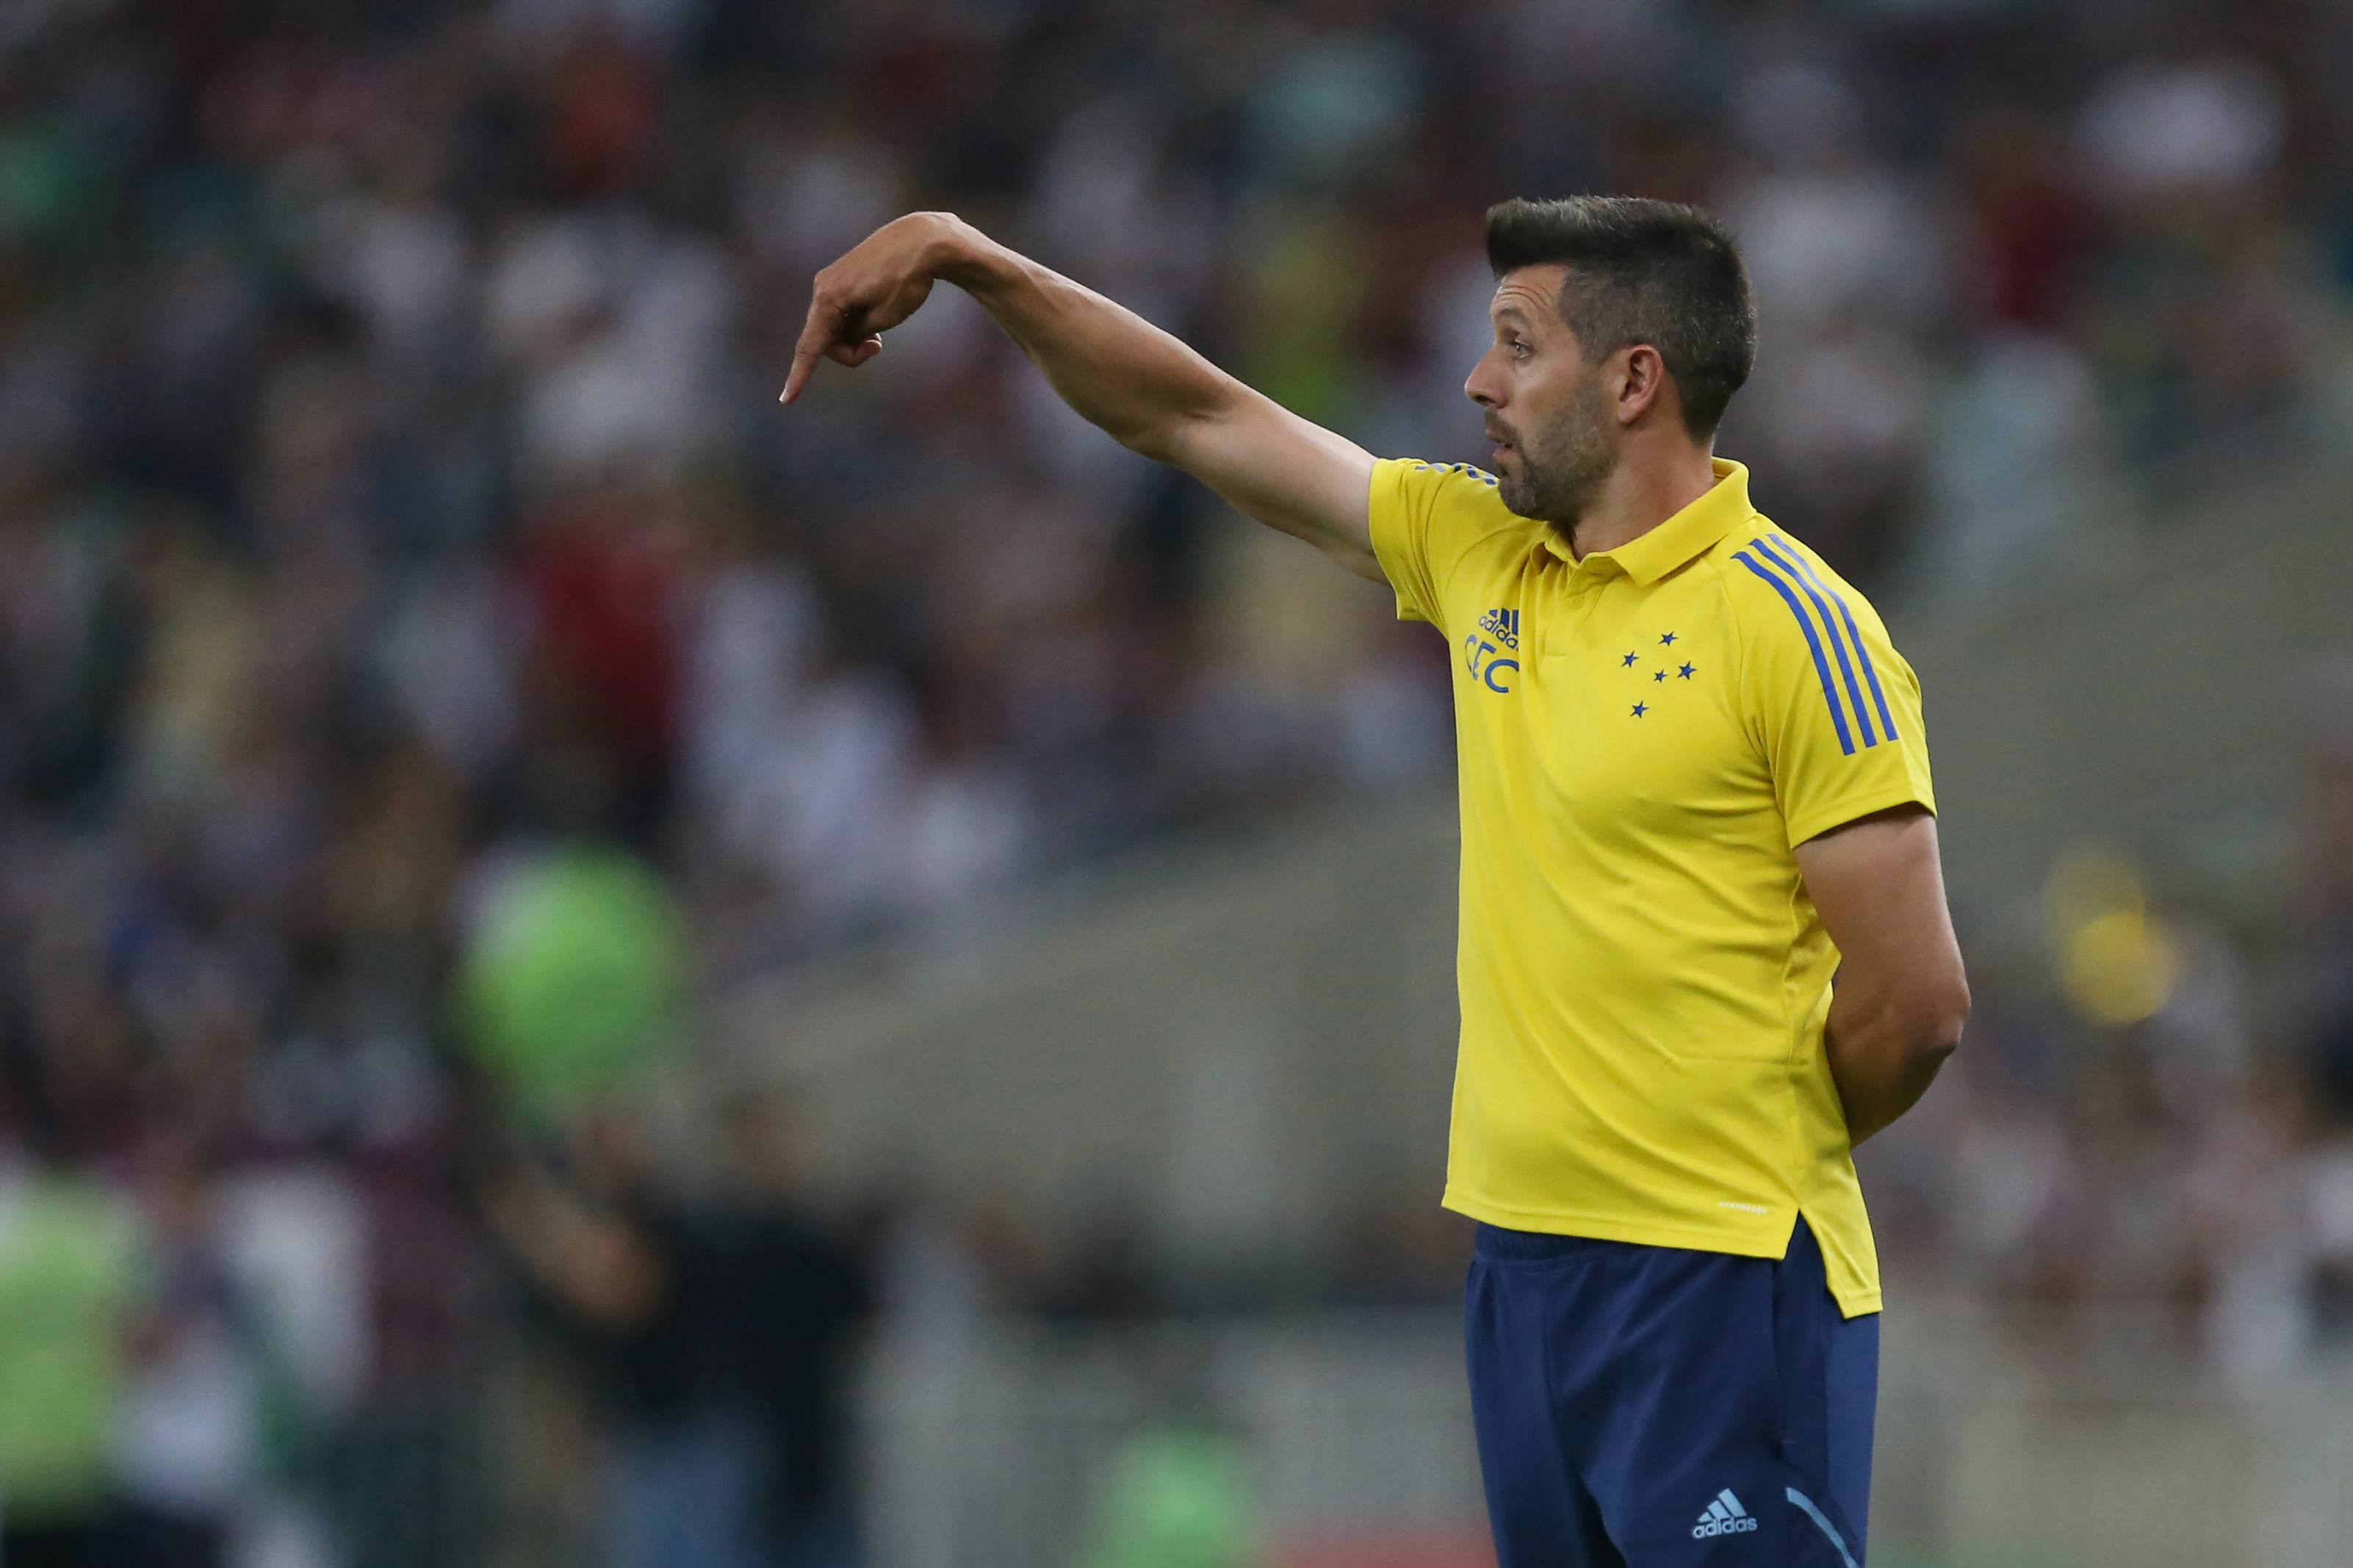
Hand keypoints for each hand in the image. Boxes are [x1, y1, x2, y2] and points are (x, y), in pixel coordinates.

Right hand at [778, 212, 961, 403]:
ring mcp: (830, 280)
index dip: (799, 376)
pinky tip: (877, 313)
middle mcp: (823, 287)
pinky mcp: (842, 277)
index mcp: (829, 298)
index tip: (786, 400)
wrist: (922, 241)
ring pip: (833, 326)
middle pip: (825, 339)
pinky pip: (840, 311)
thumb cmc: (907, 280)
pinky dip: (855, 322)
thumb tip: (848, 333)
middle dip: (848, 352)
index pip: (811, 347)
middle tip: (878, 349)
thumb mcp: (885, 318)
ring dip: (853, 337)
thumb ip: (859, 333)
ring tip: (881, 332)